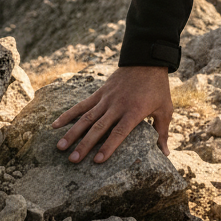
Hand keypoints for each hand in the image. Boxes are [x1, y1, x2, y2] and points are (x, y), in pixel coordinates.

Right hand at [51, 65, 172, 163]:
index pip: (119, 132)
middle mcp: (118, 106)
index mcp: (134, 111)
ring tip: (60, 147)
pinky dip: (68, 114)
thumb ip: (162, 131)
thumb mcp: (165, 108)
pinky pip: (82, 105)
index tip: (97, 160)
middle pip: (99, 128)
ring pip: (86, 117)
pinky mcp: (100, 92)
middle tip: (72, 160)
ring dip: (72, 133)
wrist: (147, 60)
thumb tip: (166, 153)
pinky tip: (55, 125)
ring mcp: (106, 99)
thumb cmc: (157, 87)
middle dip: (85, 145)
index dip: (108, 146)